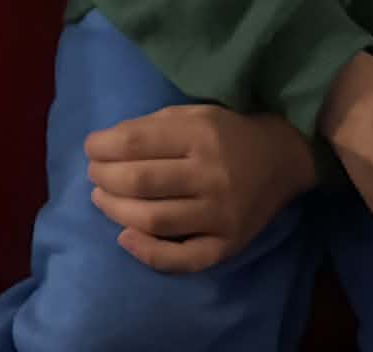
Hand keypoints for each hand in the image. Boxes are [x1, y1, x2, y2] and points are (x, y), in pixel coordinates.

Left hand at [85, 105, 315, 272]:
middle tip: (94, 174)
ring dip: (116, 211)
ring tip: (101, 198)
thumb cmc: (227, 133)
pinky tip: (125, 238)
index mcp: (201, 134)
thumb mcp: (194, 114)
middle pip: (140, 182)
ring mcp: (221, 214)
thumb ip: (152, 127)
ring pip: (154, 220)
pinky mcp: (228, 244)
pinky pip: (183, 259)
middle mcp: (212, 175)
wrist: (282, 159)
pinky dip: (148, 253)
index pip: (136, 142)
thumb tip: (106, 146)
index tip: (90, 148)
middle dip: (104, 177)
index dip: (103, 146)